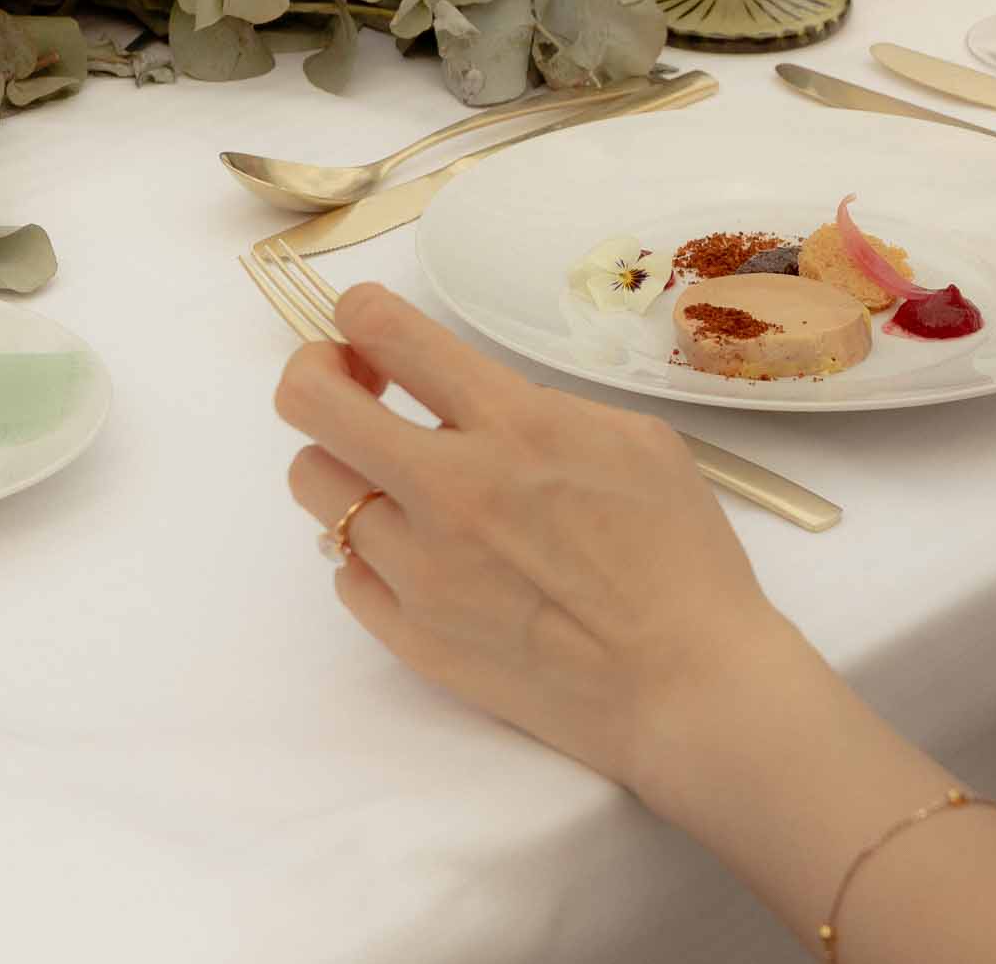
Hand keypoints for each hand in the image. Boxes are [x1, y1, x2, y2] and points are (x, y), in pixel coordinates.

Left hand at [273, 283, 782, 791]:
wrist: (685, 683)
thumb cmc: (681, 560)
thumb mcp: (639, 443)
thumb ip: (545, 409)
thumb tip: (481, 403)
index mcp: (513, 426)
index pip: (386, 332)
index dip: (360, 313)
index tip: (367, 326)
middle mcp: (448, 489)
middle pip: (310, 401)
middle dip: (318, 372)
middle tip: (356, 386)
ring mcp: (419, 568)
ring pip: (316, 486)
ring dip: (348, 465)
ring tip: (399, 481)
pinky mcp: (410, 635)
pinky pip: (346, 572)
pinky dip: (373, 551)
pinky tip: (426, 555)